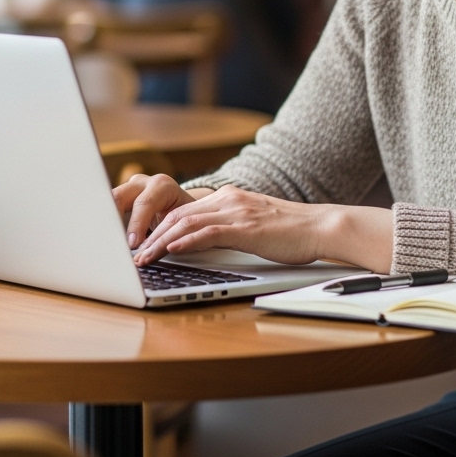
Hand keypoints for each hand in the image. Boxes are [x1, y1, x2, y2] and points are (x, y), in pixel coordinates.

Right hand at [111, 174, 203, 248]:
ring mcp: (128, 188)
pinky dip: (106, 224)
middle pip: (119, 197)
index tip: (132, 244)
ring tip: (105, 242)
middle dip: (113, 220)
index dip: (136, 225)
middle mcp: (142, 183)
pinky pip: (107, 209)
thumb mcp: (181, 223)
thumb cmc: (184, 216)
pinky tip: (105, 238)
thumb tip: (147, 255)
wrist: (183, 206)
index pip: (144, 203)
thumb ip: (166, 235)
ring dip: (106, 223)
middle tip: (113, 242)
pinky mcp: (119, 198)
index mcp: (161, 186)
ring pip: (109, 202)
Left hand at [133, 185, 329, 265]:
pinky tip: (173, 250)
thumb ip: (227, 229)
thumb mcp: (253, 226)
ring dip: (161, 242)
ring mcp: (236, 211)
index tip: (143, 244)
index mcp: (228, 198)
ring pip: (188, 223)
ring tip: (144, 258)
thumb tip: (200, 243)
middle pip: (178, 215)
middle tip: (134, 254)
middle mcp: (228, 200)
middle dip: (152, 235)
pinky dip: (187, 241)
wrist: (320, 227)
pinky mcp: (246, 226)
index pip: (183, 211)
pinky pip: (210, 232)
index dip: (159, 227)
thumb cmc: (291, 232)